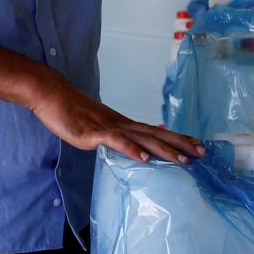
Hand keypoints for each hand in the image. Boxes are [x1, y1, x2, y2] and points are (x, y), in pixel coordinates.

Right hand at [27, 75, 204, 163]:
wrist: (50, 93)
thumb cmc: (69, 111)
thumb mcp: (94, 128)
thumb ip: (110, 139)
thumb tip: (122, 149)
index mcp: (122, 124)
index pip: (155, 132)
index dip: (177, 138)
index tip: (197, 145)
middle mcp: (121, 124)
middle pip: (156, 134)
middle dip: (180, 144)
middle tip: (203, 153)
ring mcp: (108, 127)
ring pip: (141, 139)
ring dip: (163, 149)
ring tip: (182, 160)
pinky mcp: (93, 133)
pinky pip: (116, 142)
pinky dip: (132, 150)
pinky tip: (144, 159)